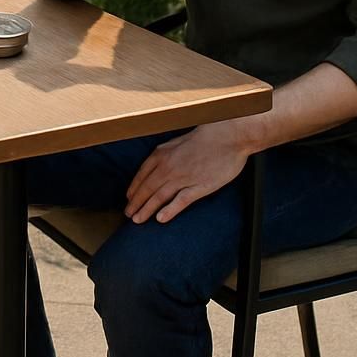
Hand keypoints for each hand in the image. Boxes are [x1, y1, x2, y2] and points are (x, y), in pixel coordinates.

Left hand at [124, 122, 251, 224]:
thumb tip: (155, 164)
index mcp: (161, 154)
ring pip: (159, 197)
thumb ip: (165, 154)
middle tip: (128, 214)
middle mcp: (168, 167)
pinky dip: (169, 211)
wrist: (228, 136)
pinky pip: (181, 201)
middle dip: (135, 203)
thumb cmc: (206, 137)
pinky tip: (160, 220)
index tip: (129, 198)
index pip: (141, 175)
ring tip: (137, 220)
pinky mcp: (199, 187)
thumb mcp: (177, 141)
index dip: (134, 189)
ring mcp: (183, 178)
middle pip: (147, 188)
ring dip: (146, 209)